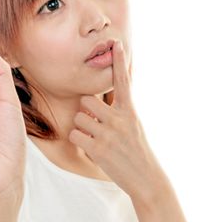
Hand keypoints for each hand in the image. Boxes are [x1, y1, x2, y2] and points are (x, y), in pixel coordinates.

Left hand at [69, 40, 167, 200]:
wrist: (146, 178)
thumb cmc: (137, 150)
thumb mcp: (134, 125)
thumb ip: (120, 110)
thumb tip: (107, 96)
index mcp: (129, 111)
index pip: (123, 82)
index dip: (119, 62)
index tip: (117, 43)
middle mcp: (119, 119)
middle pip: (86, 100)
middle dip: (86, 111)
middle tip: (95, 124)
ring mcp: (109, 134)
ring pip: (79, 117)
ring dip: (82, 127)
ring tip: (95, 138)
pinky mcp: (99, 149)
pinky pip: (75, 135)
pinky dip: (79, 141)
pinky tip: (91, 148)